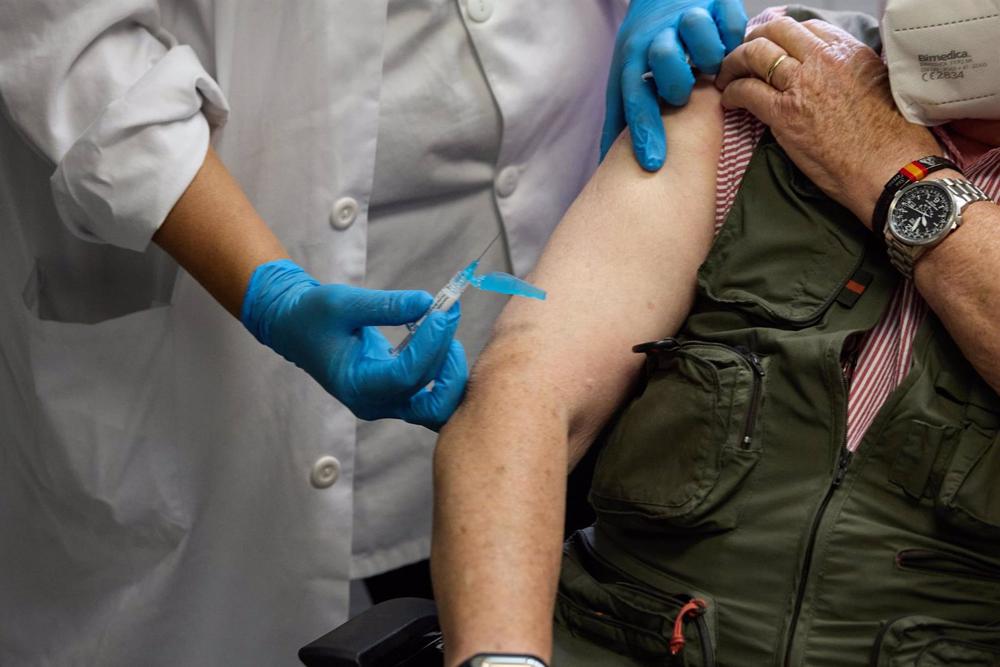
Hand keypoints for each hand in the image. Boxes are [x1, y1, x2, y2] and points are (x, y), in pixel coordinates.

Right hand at [241, 259, 466, 429]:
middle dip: (446, 357)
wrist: (297, 328)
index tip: (441, 311)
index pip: (406, 375)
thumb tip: (428, 302)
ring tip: (444, 326)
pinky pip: (432, 396)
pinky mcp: (396, 396)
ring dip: (450, 369)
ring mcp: (387, 404)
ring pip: (436, 404)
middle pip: (428, 396)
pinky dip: (444, 372)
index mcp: (355, 386)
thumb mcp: (343, 303)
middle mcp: (374, 404)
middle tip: (448, 317)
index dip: (431, 344)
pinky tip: (439, 338)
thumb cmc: (313, 315)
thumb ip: (386, 305)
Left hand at [602, 0, 746, 170]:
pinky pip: (729, 18)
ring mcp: (687, 15)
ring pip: (697, 30)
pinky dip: (733, 35)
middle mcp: (658, 36)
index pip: (635, 98)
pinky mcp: (716, 1)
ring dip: (708, 54)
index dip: (644, 131)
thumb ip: (620, 117)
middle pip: (664, 58)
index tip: (653, 163)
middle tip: (685, 94)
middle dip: (676, 82)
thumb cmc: (645, 47)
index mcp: (634, 59)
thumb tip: (607, 161)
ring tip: (711, 67)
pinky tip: (730, 48)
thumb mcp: (625, 76)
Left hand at [715, 17, 940, 227]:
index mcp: (848, 50)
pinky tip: (729, 100)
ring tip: (726, 76)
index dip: (782, 36)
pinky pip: (746, 91)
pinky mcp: (785, 113)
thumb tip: (833, 75)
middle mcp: (823, 59)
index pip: (805, 27)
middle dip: (753, 40)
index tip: (772, 47)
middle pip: (775, 32)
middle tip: (741, 57)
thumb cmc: (892, 138)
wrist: (892, 168)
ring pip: (754, 55)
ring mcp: (801, 84)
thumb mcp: (877, 86)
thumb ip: (850, 72)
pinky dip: (731, 92)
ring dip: (734, 63)